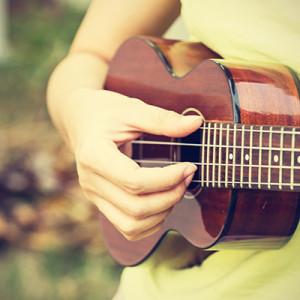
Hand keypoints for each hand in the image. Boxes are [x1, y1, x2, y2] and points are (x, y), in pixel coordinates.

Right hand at [65, 88, 202, 240]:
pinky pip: (127, 228)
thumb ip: (161, 119)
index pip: (134, 181)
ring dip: (162, 212)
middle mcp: (91, 181)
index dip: (168, 178)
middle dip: (170, 196)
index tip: (189, 166)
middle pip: (136, 208)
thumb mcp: (131, 109)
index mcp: (95, 156)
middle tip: (188, 176)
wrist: (81, 121)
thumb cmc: (105, 113)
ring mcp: (94, 195)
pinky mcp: (101, 202)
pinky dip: (151, 223)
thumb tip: (196, 123)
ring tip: (176, 189)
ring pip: (132, 225)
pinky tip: (162, 203)